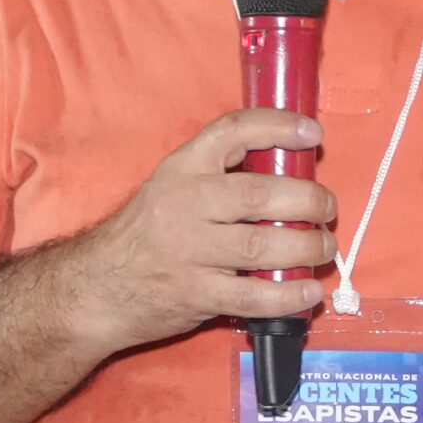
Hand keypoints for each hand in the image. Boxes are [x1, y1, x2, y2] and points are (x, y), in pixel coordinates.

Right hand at [71, 109, 338, 355]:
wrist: (96, 287)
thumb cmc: (146, 233)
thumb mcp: (172, 187)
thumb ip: (220, 177)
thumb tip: (290, 171)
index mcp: (183, 167)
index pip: (233, 131)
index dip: (279, 126)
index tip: (313, 134)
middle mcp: (185, 203)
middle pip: (259, 195)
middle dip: (307, 200)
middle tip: (326, 208)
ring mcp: (189, 251)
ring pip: (262, 245)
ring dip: (306, 247)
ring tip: (324, 247)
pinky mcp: (196, 294)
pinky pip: (254, 295)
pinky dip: (289, 294)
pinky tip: (309, 290)